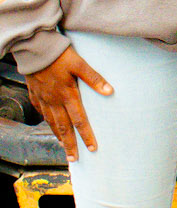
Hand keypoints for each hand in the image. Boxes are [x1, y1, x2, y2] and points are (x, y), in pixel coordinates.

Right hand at [25, 45, 111, 159]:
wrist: (34, 48)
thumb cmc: (59, 55)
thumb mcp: (80, 64)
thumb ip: (94, 78)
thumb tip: (110, 91)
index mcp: (67, 95)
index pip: (80, 120)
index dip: (86, 135)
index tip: (92, 149)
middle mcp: (54, 101)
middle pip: (63, 127)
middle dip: (70, 144)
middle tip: (74, 159)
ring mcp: (43, 98)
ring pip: (51, 122)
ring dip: (58, 135)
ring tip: (63, 146)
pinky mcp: (35, 93)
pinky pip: (41, 112)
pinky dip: (46, 121)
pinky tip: (49, 124)